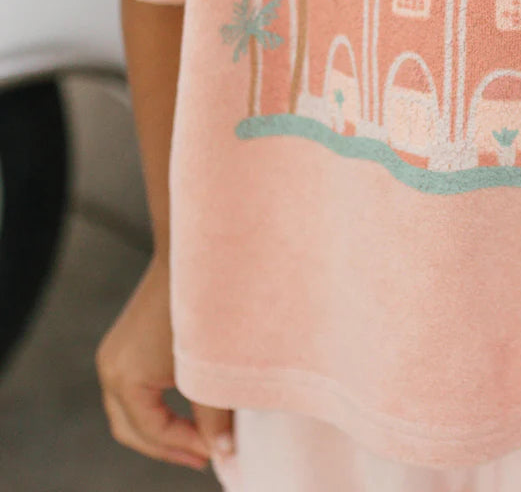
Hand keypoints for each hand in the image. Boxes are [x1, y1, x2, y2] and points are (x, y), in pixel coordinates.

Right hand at [95, 253, 234, 469]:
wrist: (196, 251)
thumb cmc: (206, 305)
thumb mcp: (210, 366)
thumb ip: (214, 413)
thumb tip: (223, 451)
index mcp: (125, 378)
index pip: (152, 432)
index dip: (185, 447)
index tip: (218, 453)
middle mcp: (111, 368)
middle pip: (132, 428)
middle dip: (168, 445)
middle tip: (205, 456)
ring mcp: (115, 352)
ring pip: (131, 409)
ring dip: (162, 426)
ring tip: (199, 436)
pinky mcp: (127, 339)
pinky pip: (135, 386)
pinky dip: (158, 403)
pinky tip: (190, 402)